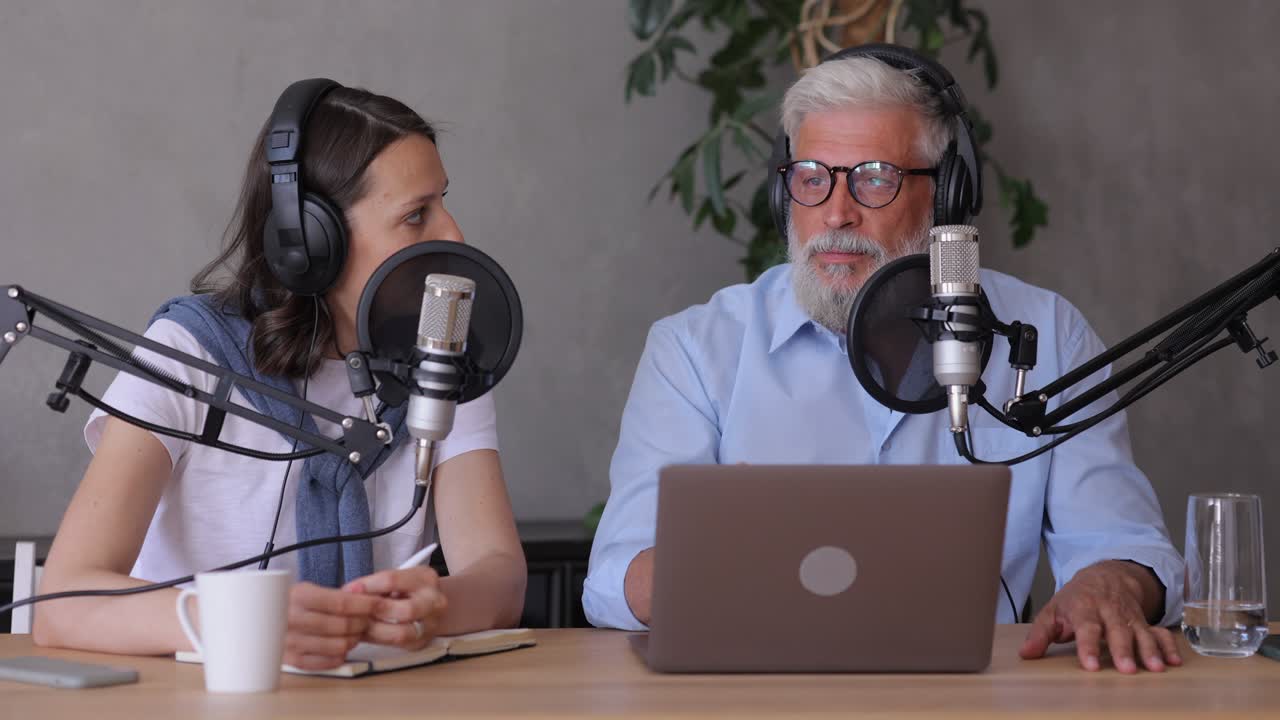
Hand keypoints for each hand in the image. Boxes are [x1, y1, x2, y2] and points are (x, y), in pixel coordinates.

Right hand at [284, 582, 381, 669]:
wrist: (256, 619)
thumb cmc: (287, 604)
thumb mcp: (308, 591)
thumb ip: (336, 596)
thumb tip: (367, 596)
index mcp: (298, 596)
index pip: (341, 603)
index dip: (365, 605)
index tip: (379, 605)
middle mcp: (292, 619)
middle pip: (342, 625)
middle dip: (362, 623)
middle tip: (367, 620)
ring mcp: (290, 642)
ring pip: (338, 645)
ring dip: (353, 640)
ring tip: (354, 634)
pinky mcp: (289, 660)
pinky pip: (325, 662)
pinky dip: (339, 656)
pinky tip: (341, 647)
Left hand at [343, 567, 447, 649]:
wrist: (432, 604)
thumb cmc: (408, 588)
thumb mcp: (397, 578)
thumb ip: (376, 584)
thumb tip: (348, 593)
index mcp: (426, 578)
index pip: (392, 581)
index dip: (367, 586)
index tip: (347, 590)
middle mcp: (435, 602)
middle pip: (405, 611)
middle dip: (375, 611)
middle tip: (353, 612)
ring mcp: (431, 625)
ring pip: (401, 634)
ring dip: (374, 630)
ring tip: (355, 625)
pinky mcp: (422, 643)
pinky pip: (396, 645)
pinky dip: (376, 639)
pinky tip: (363, 634)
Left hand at [1020, 560, 1179, 672]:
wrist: (1106, 574)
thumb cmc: (1076, 598)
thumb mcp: (1053, 611)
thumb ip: (1040, 633)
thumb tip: (1026, 654)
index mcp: (1085, 608)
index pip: (1086, 628)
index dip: (1088, 646)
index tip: (1091, 666)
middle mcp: (1110, 611)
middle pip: (1118, 631)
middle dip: (1123, 650)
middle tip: (1127, 670)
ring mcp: (1130, 616)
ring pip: (1142, 632)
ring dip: (1150, 650)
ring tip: (1156, 668)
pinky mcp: (1145, 621)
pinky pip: (1160, 632)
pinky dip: (1169, 645)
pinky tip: (1174, 661)